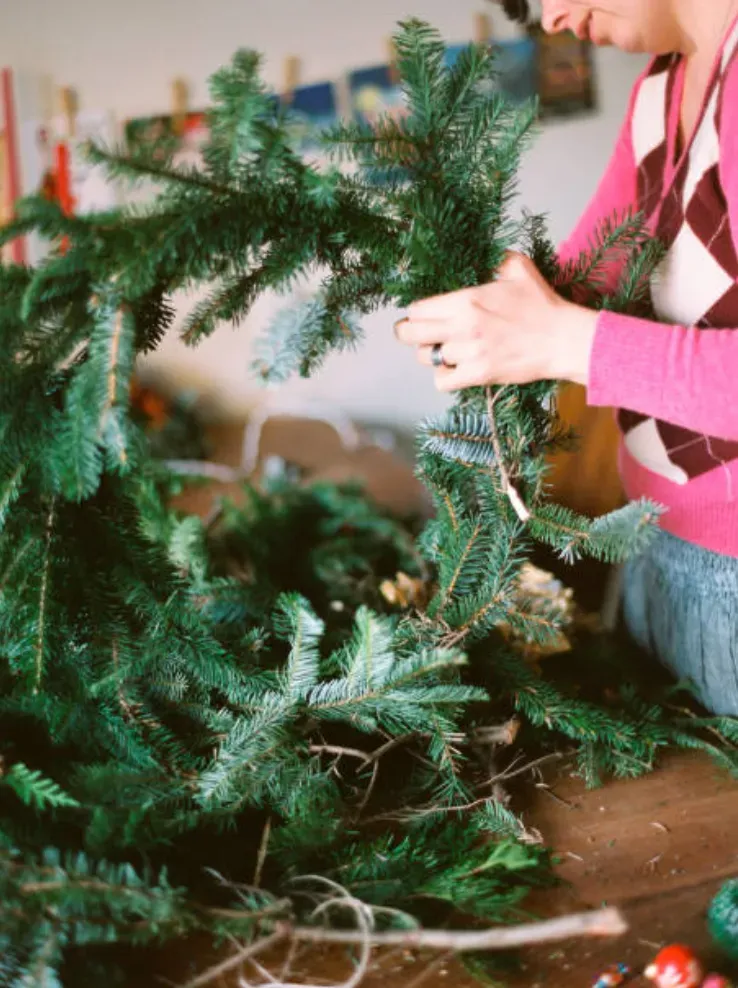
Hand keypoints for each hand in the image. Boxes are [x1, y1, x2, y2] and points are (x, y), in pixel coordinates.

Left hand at [394, 252, 597, 391]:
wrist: (563, 339)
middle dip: (408, 333)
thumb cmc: (542, 305)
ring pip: (427, 358)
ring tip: (443, 350)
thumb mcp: (519, 269)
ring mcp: (469, 353)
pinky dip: (444, 377)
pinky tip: (454, 369)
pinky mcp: (479, 375)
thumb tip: (487, 253)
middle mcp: (462, 327)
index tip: (421, 314)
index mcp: (466, 300)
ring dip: (432, 354)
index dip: (416, 312)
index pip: (418, 308)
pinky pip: (442, 381)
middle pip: (411, 334)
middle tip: (414, 334)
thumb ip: (496, 258)